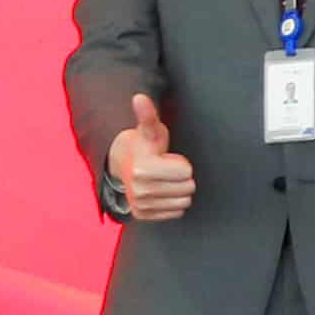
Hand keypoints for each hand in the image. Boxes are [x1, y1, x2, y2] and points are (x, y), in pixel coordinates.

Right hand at [107, 93, 194, 222]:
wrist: (126, 165)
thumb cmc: (145, 145)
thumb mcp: (150, 129)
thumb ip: (148, 115)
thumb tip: (139, 97)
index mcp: (143, 170)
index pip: (187, 173)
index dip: (181, 163)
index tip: (166, 159)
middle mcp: (139, 191)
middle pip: (188, 188)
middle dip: (182, 177)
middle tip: (166, 169)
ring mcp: (141, 206)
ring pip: (184, 202)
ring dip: (179, 190)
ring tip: (164, 180)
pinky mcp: (144, 216)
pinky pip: (177, 212)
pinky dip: (173, 203)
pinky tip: (162, 191)